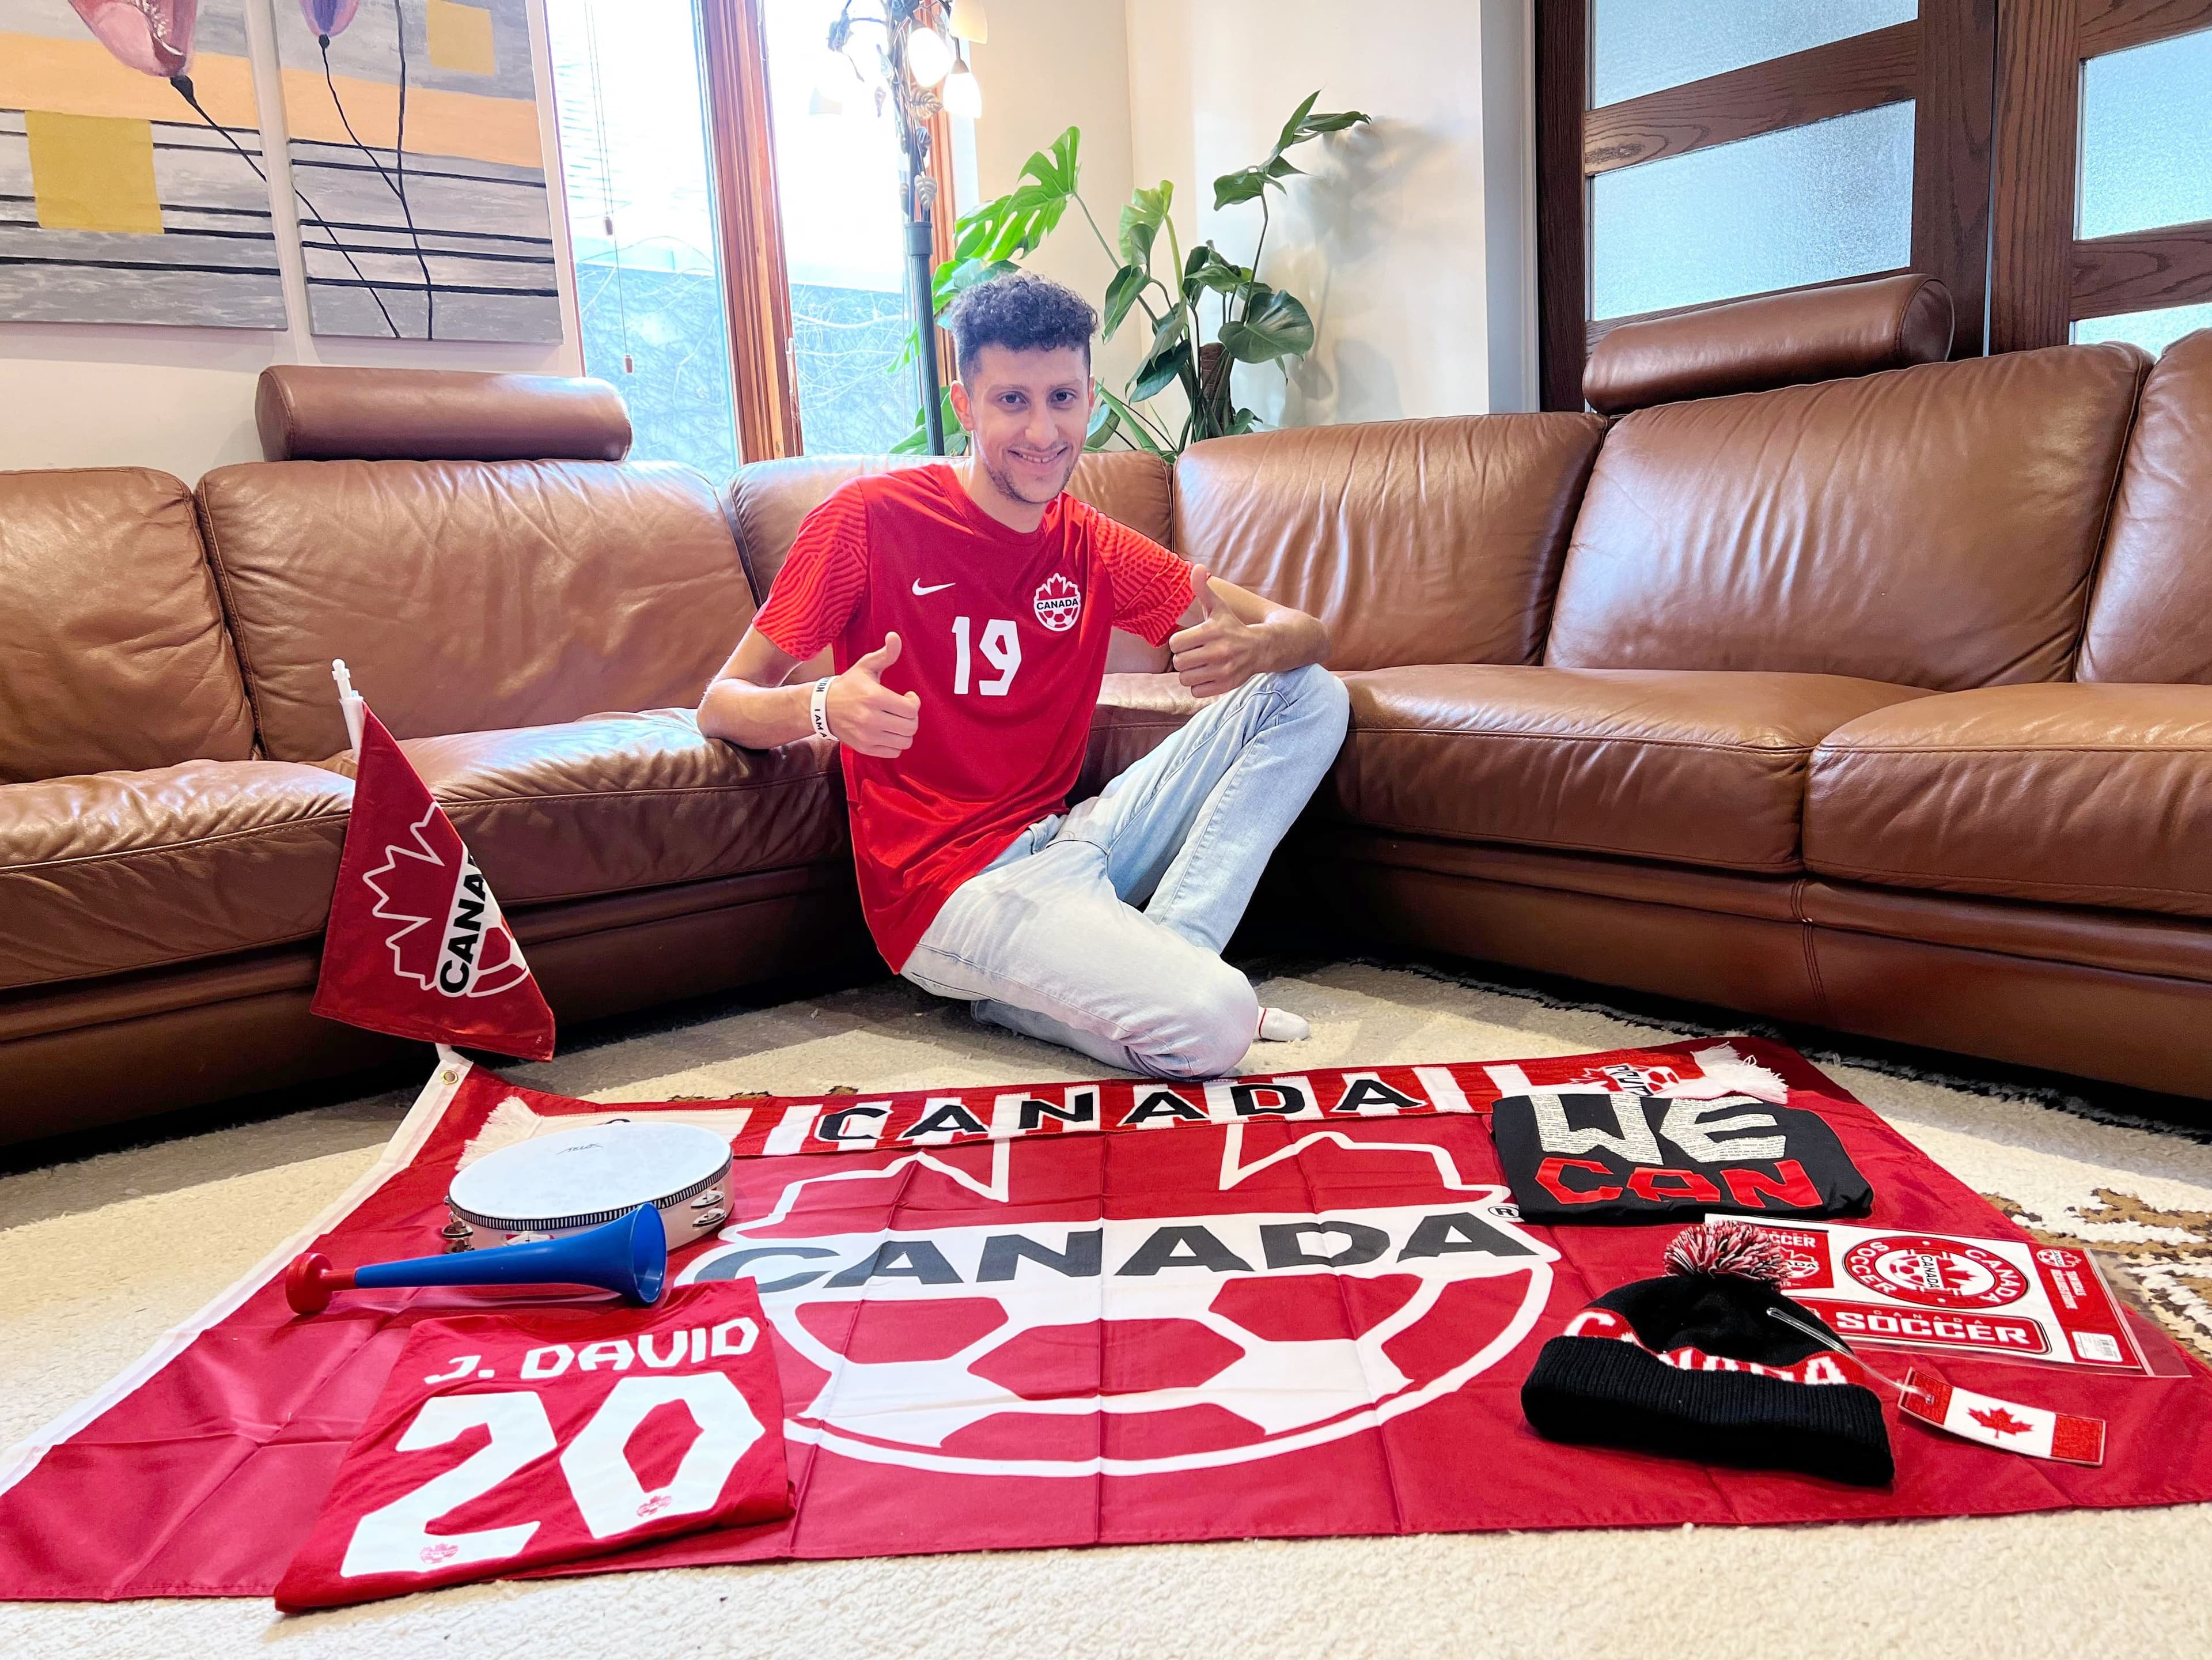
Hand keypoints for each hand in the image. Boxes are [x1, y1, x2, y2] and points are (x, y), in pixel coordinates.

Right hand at [827, 632, 920, 757]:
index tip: (908, 697)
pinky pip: (893, 752)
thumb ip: (885, 654)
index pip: (910, 709)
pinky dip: (895, 743)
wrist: (823, 708)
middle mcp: (871, 719)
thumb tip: (895, 636)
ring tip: (897, 722)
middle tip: (903, 710)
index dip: (914, 702)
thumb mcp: (866, 666)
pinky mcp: (864, 748)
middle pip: (910, 727)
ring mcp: (867, 736)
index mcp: (874, 697)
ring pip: (904, 742)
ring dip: (904, 732)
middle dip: (911, 718)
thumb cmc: (849, 685)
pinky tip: (888, 732)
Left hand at [1168, 567, 1263, 698]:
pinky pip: (1195, 691)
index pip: (1175, 643)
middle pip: (1178, 662)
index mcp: (1212, 631)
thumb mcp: (1218, 607)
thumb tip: (1197, 568)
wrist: (1260, 648)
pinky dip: (1198, 686)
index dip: (1179, 642)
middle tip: (1194, 653)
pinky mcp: (1225, 686)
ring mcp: (1222, 671)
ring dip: (1189, 673)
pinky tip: (1207, 675)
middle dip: (1183, 658)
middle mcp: (1218, 652)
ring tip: (1200, 664)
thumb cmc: (1232, 626)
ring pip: (1185, 679)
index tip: (1189, 640)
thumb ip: (1203, 589)